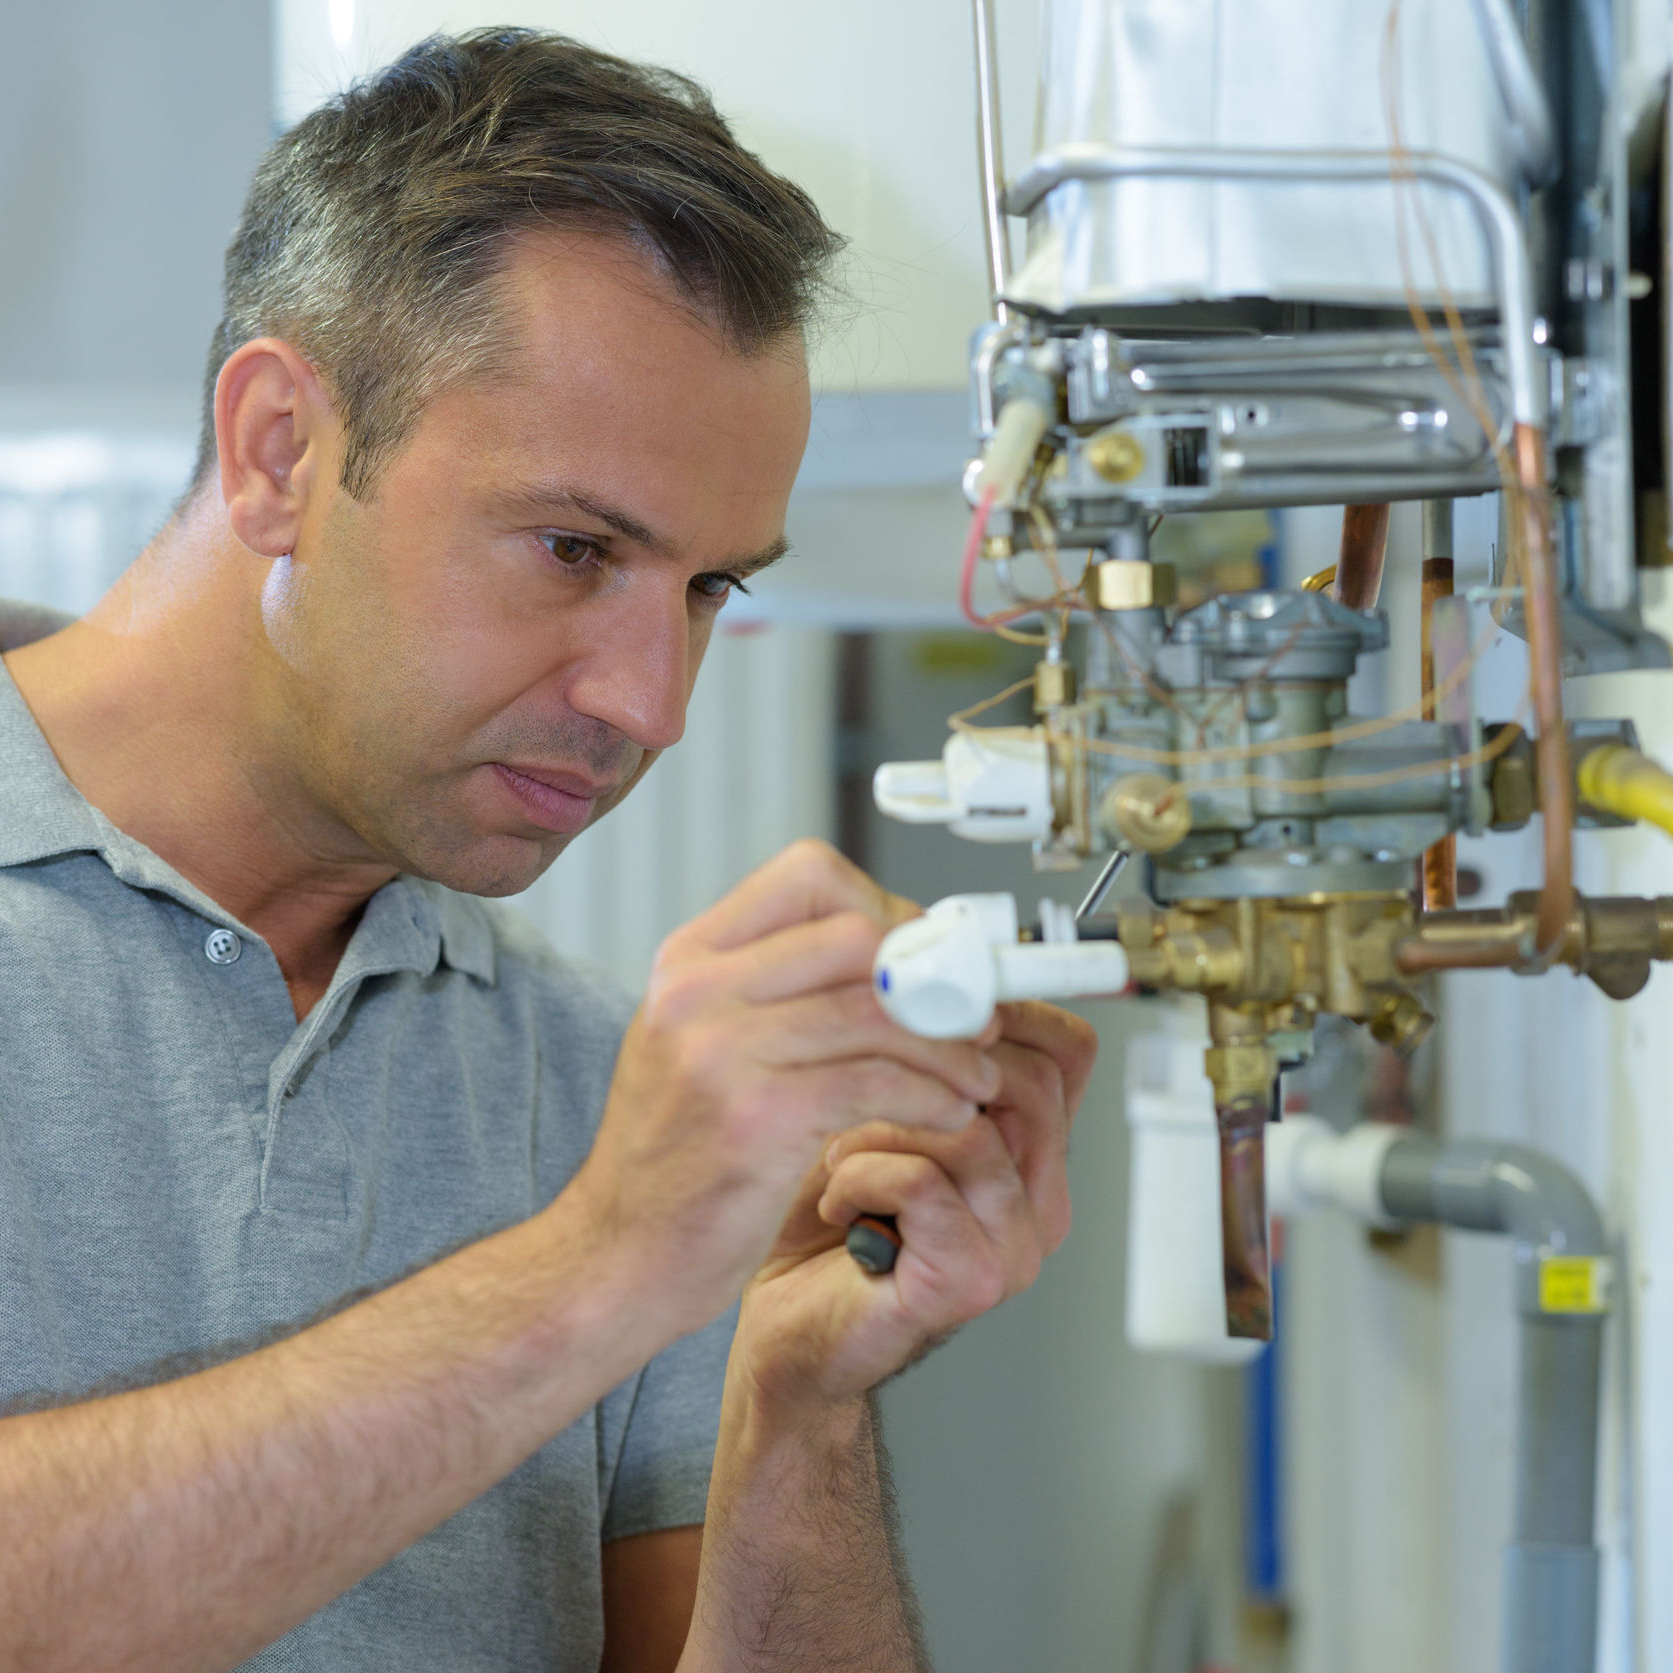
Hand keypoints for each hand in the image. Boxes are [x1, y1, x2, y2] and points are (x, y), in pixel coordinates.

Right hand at [564, 841, 1001, 1334]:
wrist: (616, 1258)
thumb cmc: (675, 1160)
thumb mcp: (703, 1045)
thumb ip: (778, 990)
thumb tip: (893, 951)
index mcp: (688, 961)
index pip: (810, 877)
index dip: (886, 908)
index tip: (923, 958)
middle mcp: (696, 992)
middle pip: (855, 934)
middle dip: (934, 975)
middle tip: (971, 1013)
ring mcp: (721, 1052)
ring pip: (879, 1009)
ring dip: (950, 1044)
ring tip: (975, 1073)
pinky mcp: (757, 1118)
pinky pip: (878, 1081)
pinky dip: (934, 1094)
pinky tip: (951, 1112)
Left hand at [727, 999, 1097, 1417]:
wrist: (782, 1329)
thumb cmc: (819, 1222)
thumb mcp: (872, 1109)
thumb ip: (912, 1053)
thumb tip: (916, 962)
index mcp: (1030, 1149)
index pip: (1065, 1051)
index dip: (998, 1008)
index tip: (923, 992)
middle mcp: (1038, 1196)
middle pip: (1028, 1080)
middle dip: (928, 1058)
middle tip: (861, 1068)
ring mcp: (1012, 1244)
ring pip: (972, 1129)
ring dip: (880, 1123)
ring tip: (836, 1148)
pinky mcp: (969, 1280)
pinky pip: (924, 1184)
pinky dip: (859, 1176)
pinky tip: (834, 1201)